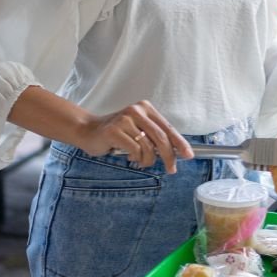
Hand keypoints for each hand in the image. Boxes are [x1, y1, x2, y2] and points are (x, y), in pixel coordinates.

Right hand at [75, 100, 192, 174]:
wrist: (88, 131)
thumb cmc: (115, 133)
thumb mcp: (138, 130)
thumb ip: (154, 137)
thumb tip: (176, 152)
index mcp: (145, 108)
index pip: (167, 127)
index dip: (180, 142)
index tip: (188, 155)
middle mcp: (136, 110)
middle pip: (161, 137)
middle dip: (169, 156)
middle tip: (171, 168)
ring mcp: (124, 119)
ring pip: (148, 147)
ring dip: (148, 160)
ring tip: (140, 161)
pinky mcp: (114, 130)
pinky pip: (135, 150)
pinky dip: (136, 158)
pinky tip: (129, 157)